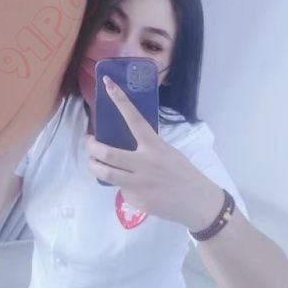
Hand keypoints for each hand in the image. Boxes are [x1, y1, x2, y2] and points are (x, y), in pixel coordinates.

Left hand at [85, 76, 216, 227]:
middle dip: (91, 145)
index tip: (108, 84)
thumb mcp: (168, 153)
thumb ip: (148, 148)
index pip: (134, 119)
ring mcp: (139, 183)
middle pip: (107, 152)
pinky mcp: (137, 200)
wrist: (197, 203)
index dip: (120, 100)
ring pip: (105, 173)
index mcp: (155, 147)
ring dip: (94, 165)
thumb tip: (126, 145)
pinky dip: (122, 186)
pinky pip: (121, 190)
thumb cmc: (184, 174)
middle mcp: (144, 163)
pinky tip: (133, 188)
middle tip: (89, 142)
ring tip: (93, 162)